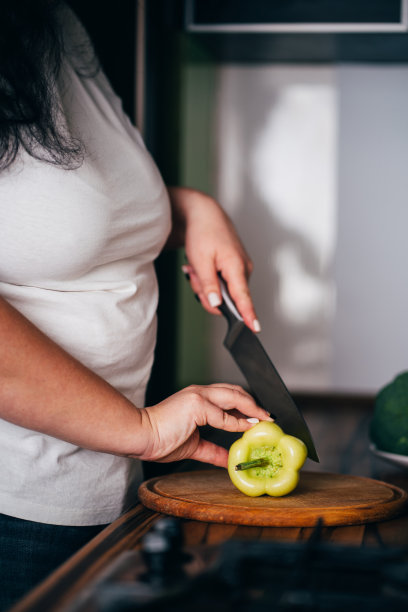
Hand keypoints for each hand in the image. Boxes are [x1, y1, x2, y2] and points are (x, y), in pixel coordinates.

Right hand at [137, 384, 271, 466]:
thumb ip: (213, 450)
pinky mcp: (197, 405)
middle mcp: (200, 392)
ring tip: (263, 419)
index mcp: (198, 398)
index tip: (259, 418)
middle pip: (235, 391)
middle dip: (253, 403)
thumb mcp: (194, 446)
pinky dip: (237, 422)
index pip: (228, 395)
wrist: (141, 435)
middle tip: (267, 417)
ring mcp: (198, 396)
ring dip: (251, 408)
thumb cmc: (160, 438)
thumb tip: (228, 460)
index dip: (246, 405)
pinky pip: (223, 415)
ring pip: (234, 396)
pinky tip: (247, 427)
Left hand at [166, 187, 260, 332]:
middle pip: (226, 299)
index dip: (248, 314)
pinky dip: (209, 279)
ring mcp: (241, 268)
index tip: (255, 328)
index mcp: (236, 266)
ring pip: (221, 292)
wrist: (204, 214)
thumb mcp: (200, 261)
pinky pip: (222, 284)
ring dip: (205, 284)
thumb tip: (216, 304)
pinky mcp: (236, 268)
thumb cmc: (202, 233)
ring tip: (197, 267)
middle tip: (195, 275)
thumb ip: (209, 285)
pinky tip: (202, 266)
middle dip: (206, 292)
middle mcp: (244, 269)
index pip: (244, 297)